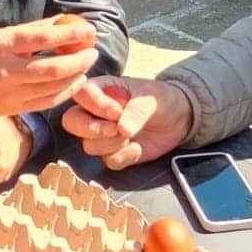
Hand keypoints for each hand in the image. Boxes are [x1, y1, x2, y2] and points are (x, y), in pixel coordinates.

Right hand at [0, 18, 98, 121]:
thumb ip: (27, 31)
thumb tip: (60, 23)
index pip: (43, 38)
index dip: (70, 33)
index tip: (89, 29)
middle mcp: (4, 71)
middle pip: (53, 68)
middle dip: (79, 59)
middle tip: (93, 50)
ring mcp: (8, 94)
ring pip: (52, 88)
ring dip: (76, 76)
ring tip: (87, 64)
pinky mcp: (10, 109)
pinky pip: (45, 102)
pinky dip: (64, 92)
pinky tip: (74, 82)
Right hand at [62, 76, 192, 168]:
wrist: (179, 119)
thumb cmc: (160, 99)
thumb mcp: (151, 98)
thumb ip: (136, 110)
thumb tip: (122, 130)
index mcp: (101, 90)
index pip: (80, 94)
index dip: (93, 105)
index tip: (116, 111)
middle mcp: (95, 112)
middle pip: (71, 122)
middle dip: (92, 129)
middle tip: (116, 129)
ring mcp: (102, 134)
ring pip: (88, 146)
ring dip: (111, 144)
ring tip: (131, 135)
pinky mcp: (114, 153)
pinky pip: (108, 161)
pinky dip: (125, 157)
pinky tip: (138, 147)